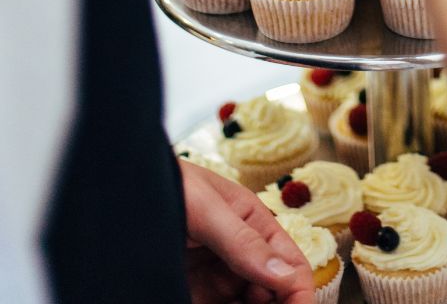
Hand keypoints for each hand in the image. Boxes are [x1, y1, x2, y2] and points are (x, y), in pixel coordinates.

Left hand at [179, 159, 313, 303]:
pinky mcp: (194, 294)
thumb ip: (244, 241)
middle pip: (273, 293)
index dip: (300, 293)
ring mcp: (217, 276)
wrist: (116, 191)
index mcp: (254, 222)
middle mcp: (241, 252)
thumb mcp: (206, 209)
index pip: (291, 263)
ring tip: (220, 302)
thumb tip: (285, 274)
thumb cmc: (165, 184)